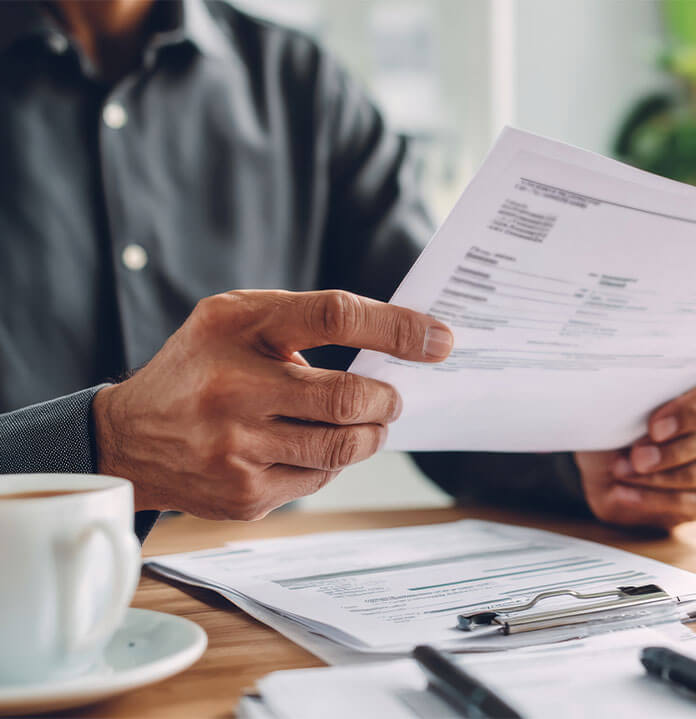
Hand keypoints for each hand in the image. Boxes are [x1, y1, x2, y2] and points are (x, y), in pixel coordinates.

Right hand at [93, 290, 452, 519]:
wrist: (127, 440)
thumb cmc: (200, 368)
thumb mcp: (234, 320)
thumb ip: (305, 320)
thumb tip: (397, 345)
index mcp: (236, 327)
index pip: (335, 316)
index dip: (397, 328)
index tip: (440, 340)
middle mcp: (233, 388)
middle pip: (348, 398)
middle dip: (386, 399)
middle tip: (391, 397)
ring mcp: (237, 449)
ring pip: (343, 446)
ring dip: (370, 434)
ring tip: (365, 422)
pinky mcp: (245, 495)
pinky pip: (321, 478)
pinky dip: (334, 460)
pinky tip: (312, 446)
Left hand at [574, 366, 695, 528]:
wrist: (606, 461)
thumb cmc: (619, 419)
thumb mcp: (620, 404)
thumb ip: (631, 399)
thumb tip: (621, 404)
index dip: (692, 409)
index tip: (654, 426)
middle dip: (675, 449)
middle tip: (637, 456)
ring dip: (662, 475)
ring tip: (621, 472)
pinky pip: (693, 502)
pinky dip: (653, 498)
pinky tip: (621, 493)